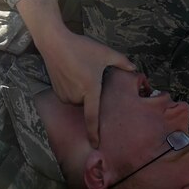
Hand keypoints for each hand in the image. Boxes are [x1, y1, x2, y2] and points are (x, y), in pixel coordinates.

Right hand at [16, 0, 134, 147]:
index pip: (92, 117)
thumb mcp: (105, 53)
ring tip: (79, 71)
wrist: (54, 43)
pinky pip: (69, 96)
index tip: (96, 145)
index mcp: (90, 89)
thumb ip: (122, 62)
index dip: (94, 132)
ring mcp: (64, 94)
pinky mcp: (56, 91)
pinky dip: (72, 89)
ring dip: (82, 91)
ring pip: (78, 100)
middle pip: (88, 102)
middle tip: (89, 74)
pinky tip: (70, 73)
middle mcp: (76, 96)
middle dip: (91, 92)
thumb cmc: (81, 48)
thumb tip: (134, 69)